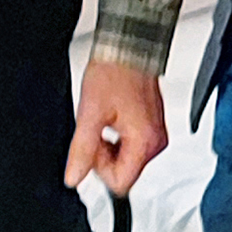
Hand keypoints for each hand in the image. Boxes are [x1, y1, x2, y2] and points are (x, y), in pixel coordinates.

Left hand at [72, 55, 165, 195]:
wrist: (129, 48)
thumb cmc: (114, 73)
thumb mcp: (90, 114)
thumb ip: (82, 151)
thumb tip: (74, 177)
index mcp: (145, 142)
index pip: (120, 183)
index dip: (99, 168)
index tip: (92, 145)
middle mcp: (156, 142)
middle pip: (125, 171)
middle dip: (105, 155)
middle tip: (97, 127)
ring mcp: (157, 134)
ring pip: (127, 158)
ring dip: (111, 144)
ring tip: (105, 117)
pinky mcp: (153, 126)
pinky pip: (133, 144)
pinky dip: (119, 135)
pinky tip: (113, 115)